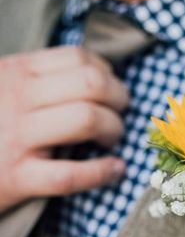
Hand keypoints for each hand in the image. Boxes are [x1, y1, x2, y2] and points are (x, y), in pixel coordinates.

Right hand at [0, 46, 128, 212]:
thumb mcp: (1, 87)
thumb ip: (35, 78)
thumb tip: (92, 75)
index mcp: (14, 72)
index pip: (78, 57)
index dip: (107, 72)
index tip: (112, 88)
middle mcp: (16, 98)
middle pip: (91, 83)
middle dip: (119, 97)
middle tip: (121, 113)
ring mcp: (15, 138)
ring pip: (87, 119)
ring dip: (114, 129)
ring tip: (113, 140)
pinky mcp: (16, 178)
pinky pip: (71, 173)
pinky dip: (102, 172)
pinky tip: (114, 170)